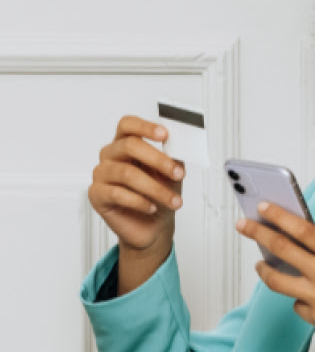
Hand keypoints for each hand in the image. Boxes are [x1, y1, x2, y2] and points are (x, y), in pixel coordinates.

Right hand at [88, 116, 184, 291]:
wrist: (153, 226)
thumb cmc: (159, 194)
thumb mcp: (172, 172)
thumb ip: (174, 155)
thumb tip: (181, 143)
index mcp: (125, 143)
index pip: (128, 125)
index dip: (145, 127)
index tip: (165, 135)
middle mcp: (111, 155)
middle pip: (128, 146)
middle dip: (158, 160)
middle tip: (178, 174)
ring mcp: (101, 174)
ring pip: (127, 173)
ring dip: (155, 188)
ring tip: (172, 200)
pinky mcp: (96, 195)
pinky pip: (118, 194)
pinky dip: (140, 202)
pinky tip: (152, 207)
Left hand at [236, 201, 314, 351]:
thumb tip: (299, 242)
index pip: (302, 229)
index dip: (279, 216)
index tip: (263, 207)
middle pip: (282, 249)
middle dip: (258, 233)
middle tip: (243, 225)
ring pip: (277, 280)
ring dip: (264, 270)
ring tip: (260, 265)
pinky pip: (297, 305)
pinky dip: (300, 300)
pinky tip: (311, 300)